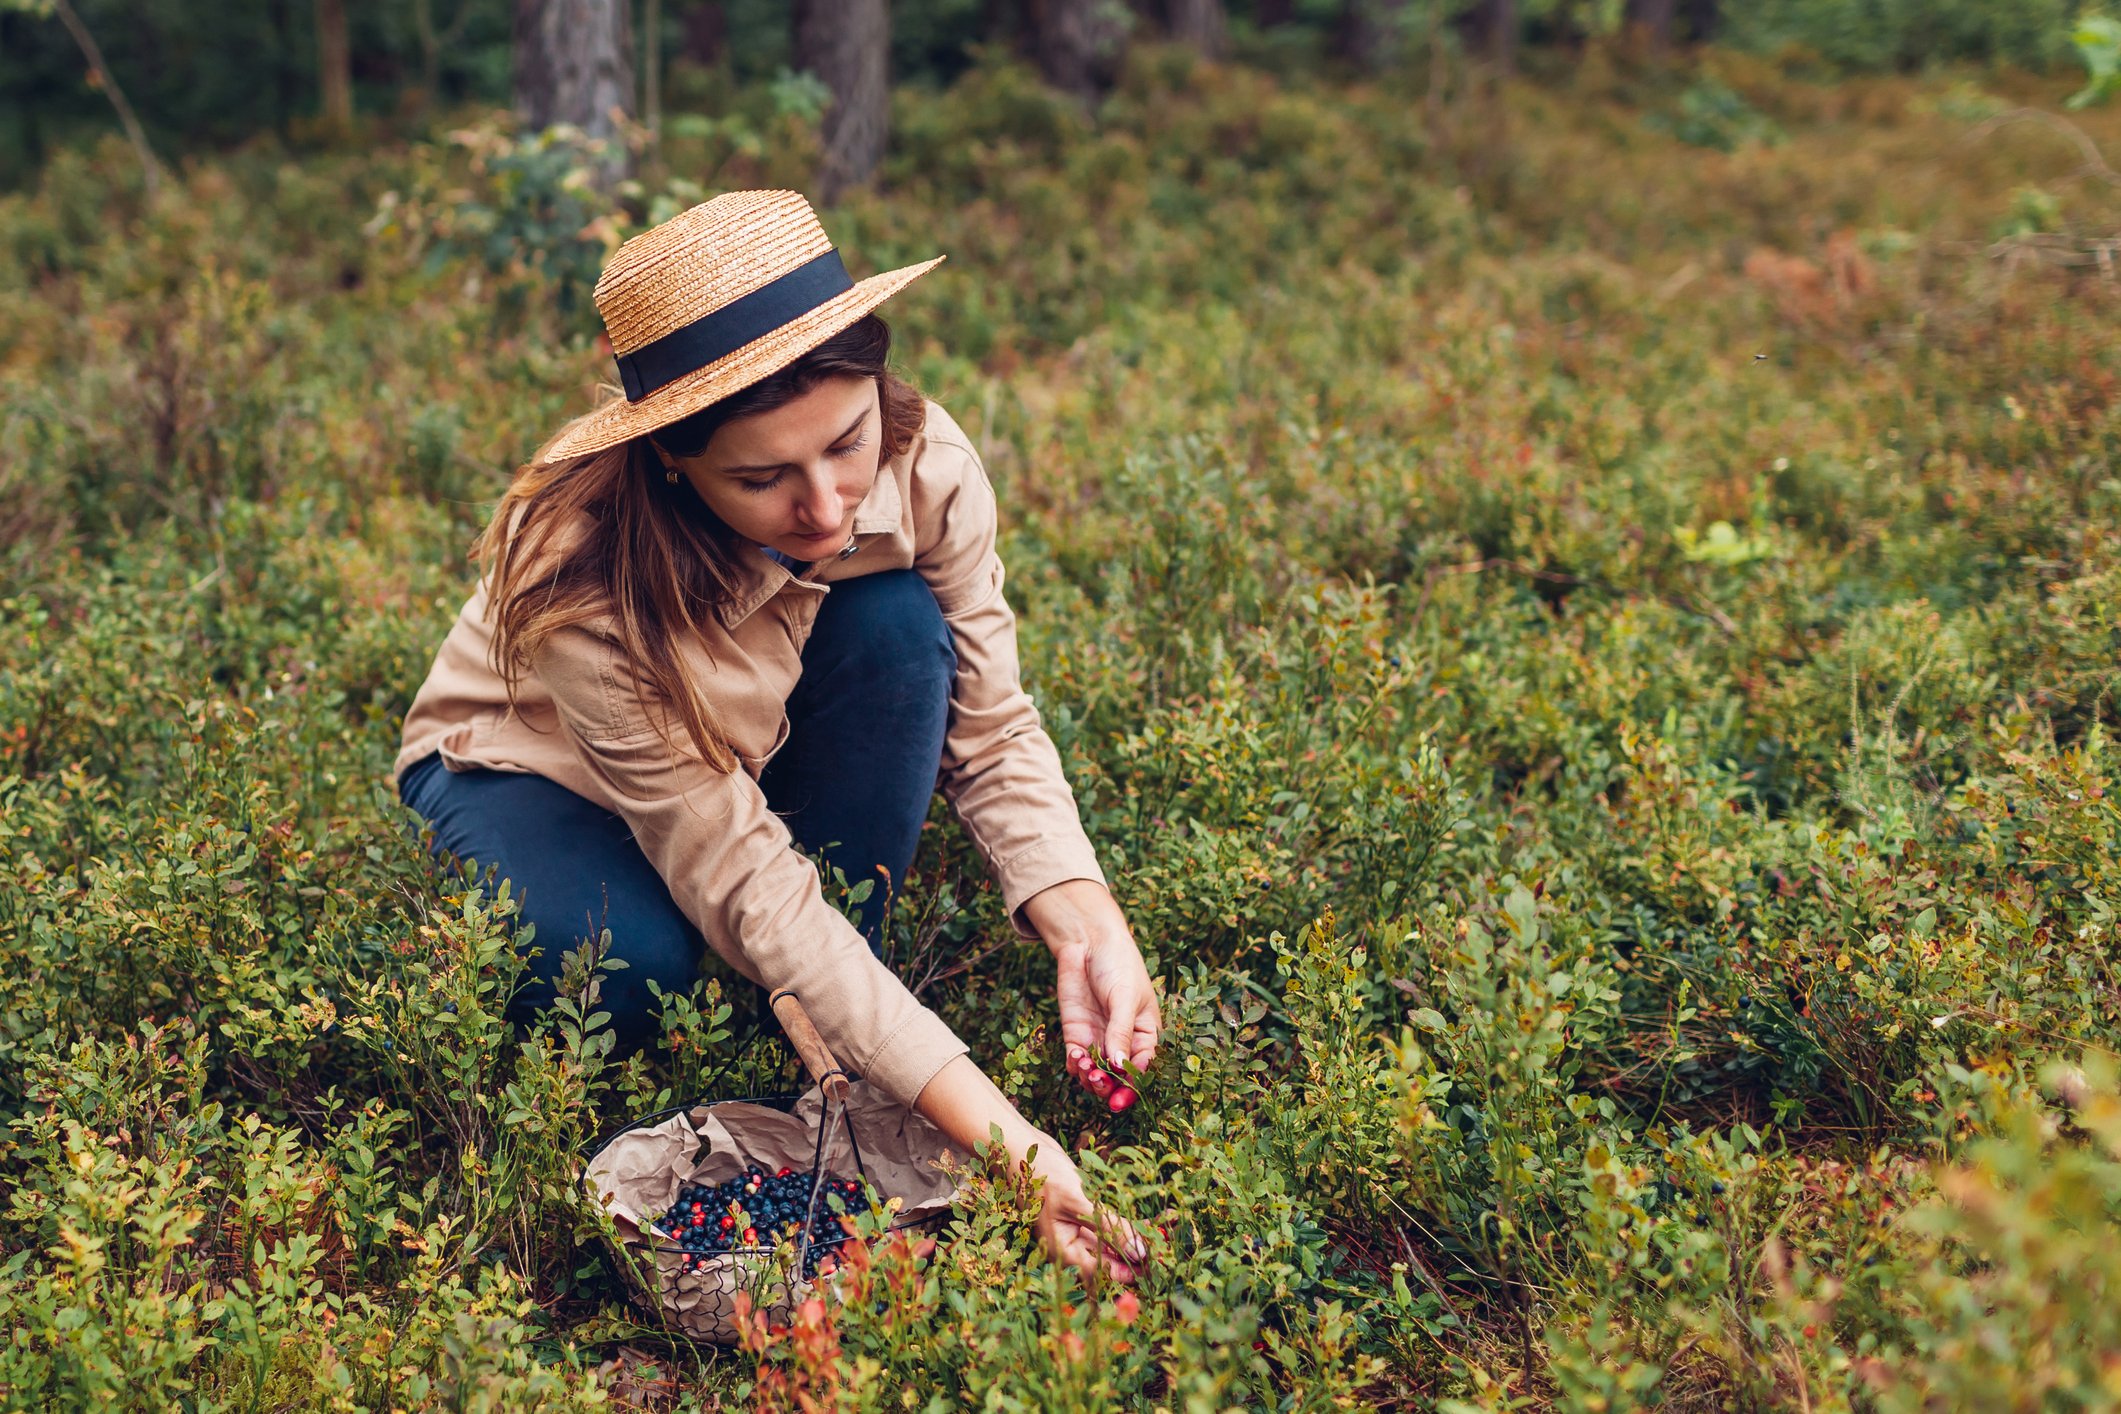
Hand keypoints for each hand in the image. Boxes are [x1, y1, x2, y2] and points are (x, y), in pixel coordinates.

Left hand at [1023, 881, 1160, 1095]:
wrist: (1088, 942)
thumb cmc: (1119, 965)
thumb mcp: (1125, 997)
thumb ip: (1122, 1031)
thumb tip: (1120, 1067)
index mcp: (1145, 1034)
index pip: (1142, 1068)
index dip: (1133, 1087)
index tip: (1121, 1098)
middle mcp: (1122, 1042)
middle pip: (1117, 1079)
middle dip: (1109, 1087)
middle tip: (1100, 1082)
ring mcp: (1098, 1040)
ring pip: (1095, 1075)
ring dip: (1090, 1079)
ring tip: (1087, 1066)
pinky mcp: (1076, 1035)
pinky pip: (1076, 1061)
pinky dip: (1075, 1065)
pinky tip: (1076, 1057)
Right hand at [1027, 1141, 1145, 1282]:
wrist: (1022, 1146)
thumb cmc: (1043, 1174)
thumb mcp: (1079, 1201)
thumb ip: (1108, 1227)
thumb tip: (1139, 1252)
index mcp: (1062, 1251)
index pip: (1100, 1272)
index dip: (1126, 1272)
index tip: (1152, 1268)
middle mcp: (1068, 1245)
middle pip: (1106, 1260)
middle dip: (1133, 1257)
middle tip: (1161, 1253)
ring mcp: (1074, 1229)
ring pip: (1109, 1243)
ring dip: (1131, 1241)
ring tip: (1158, 1238)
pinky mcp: (1081, 1214)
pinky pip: (1106, 1226)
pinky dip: (1123, 1226)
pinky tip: (1144, 1224)